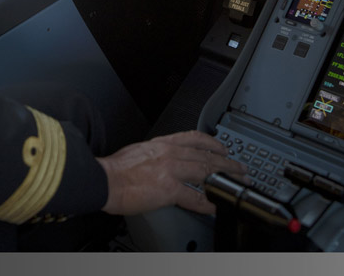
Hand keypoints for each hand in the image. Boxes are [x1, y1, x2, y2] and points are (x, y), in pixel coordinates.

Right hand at [96, 130, 245, 216]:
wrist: (104, 179)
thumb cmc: (115, 169)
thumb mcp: (139, 150)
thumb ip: (156, 153)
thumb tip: (163, 160)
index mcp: (162, 143)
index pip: (193, 138)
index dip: (212, 143)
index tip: (222, 147)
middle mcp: (170, 153)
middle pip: (206, 156)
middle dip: (227, 163)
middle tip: (240, 168)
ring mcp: (171, 170)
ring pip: (206, 172)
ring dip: (225, 178)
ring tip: (237, 183)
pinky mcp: (168, 189)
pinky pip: (195, 198)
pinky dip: (208, 203)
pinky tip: (216, 206)